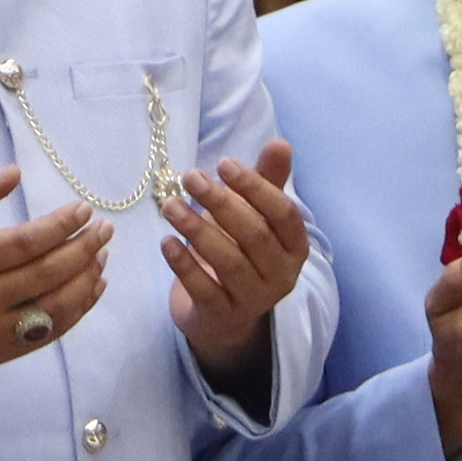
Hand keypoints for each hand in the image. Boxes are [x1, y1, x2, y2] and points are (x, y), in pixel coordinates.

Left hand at [157, 142, 309, 380]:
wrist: (224, 314)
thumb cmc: (242, 253)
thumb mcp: (257, 217)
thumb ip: (267, 181)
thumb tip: (280, 143)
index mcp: (294, 247)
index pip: (284, 214)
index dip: (256, 188)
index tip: (224, 164)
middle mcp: (282, 276)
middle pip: (254, 236)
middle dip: (221, 204)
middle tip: (190, 177)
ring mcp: (254, 300)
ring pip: (229, 263)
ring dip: (198, 230)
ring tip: (170, 206)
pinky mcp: (223, 317)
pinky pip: (204, 290)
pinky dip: (184, 265)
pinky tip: (167, 242)